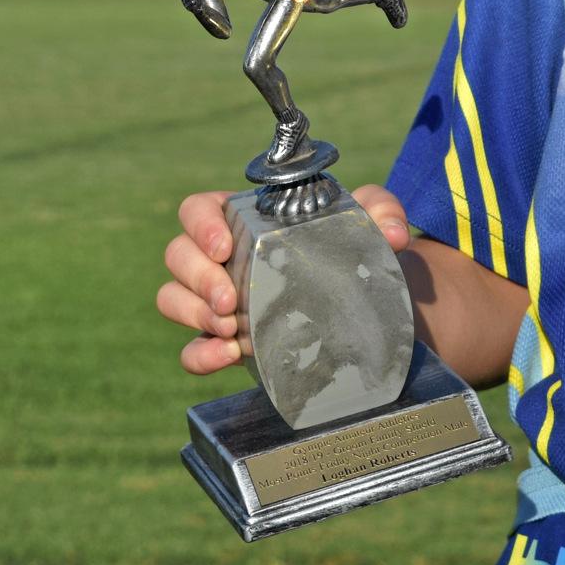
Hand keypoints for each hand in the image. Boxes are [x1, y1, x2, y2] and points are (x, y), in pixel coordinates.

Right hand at [156, 184, 412, 374]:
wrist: (364, 299)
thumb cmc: (353, 245)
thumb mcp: (369, 220)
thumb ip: (382, 211)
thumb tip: (391, 233)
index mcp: (244, 218)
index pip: (197, 209)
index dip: (200, 225)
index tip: (224, 247)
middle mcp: (221, 257)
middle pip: (178, 255)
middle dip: (197, 278)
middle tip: (230, 299)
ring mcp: (217, 299)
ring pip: (173, 298)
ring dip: (194, 313)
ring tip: (230, 327)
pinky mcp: (225, 340)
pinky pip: (191, 349)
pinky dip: (200, 355)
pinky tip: (226, 355)